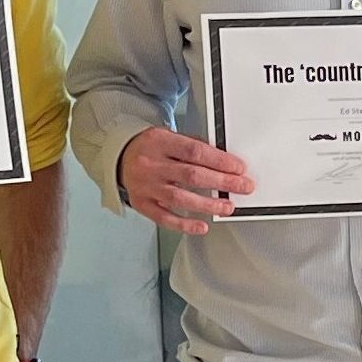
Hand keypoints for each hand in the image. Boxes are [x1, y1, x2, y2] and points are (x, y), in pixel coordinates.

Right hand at [116, 128, 247, 235]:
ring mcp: (144, 186)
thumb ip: (193, 146)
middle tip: (242, 186)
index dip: (220, 161)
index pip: (195, 151)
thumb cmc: (149, 147)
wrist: (119, 156)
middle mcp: (150, 164)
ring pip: (179, 198)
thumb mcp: (169, 136)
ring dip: (208, 204)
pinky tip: (201, 225)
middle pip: (191, 175)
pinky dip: (184, 224)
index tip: (238, 168)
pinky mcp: (141, 203)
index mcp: (159, 142)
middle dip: (222, 182)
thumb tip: (224, 161)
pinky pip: (164, 218)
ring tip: (227, 206)